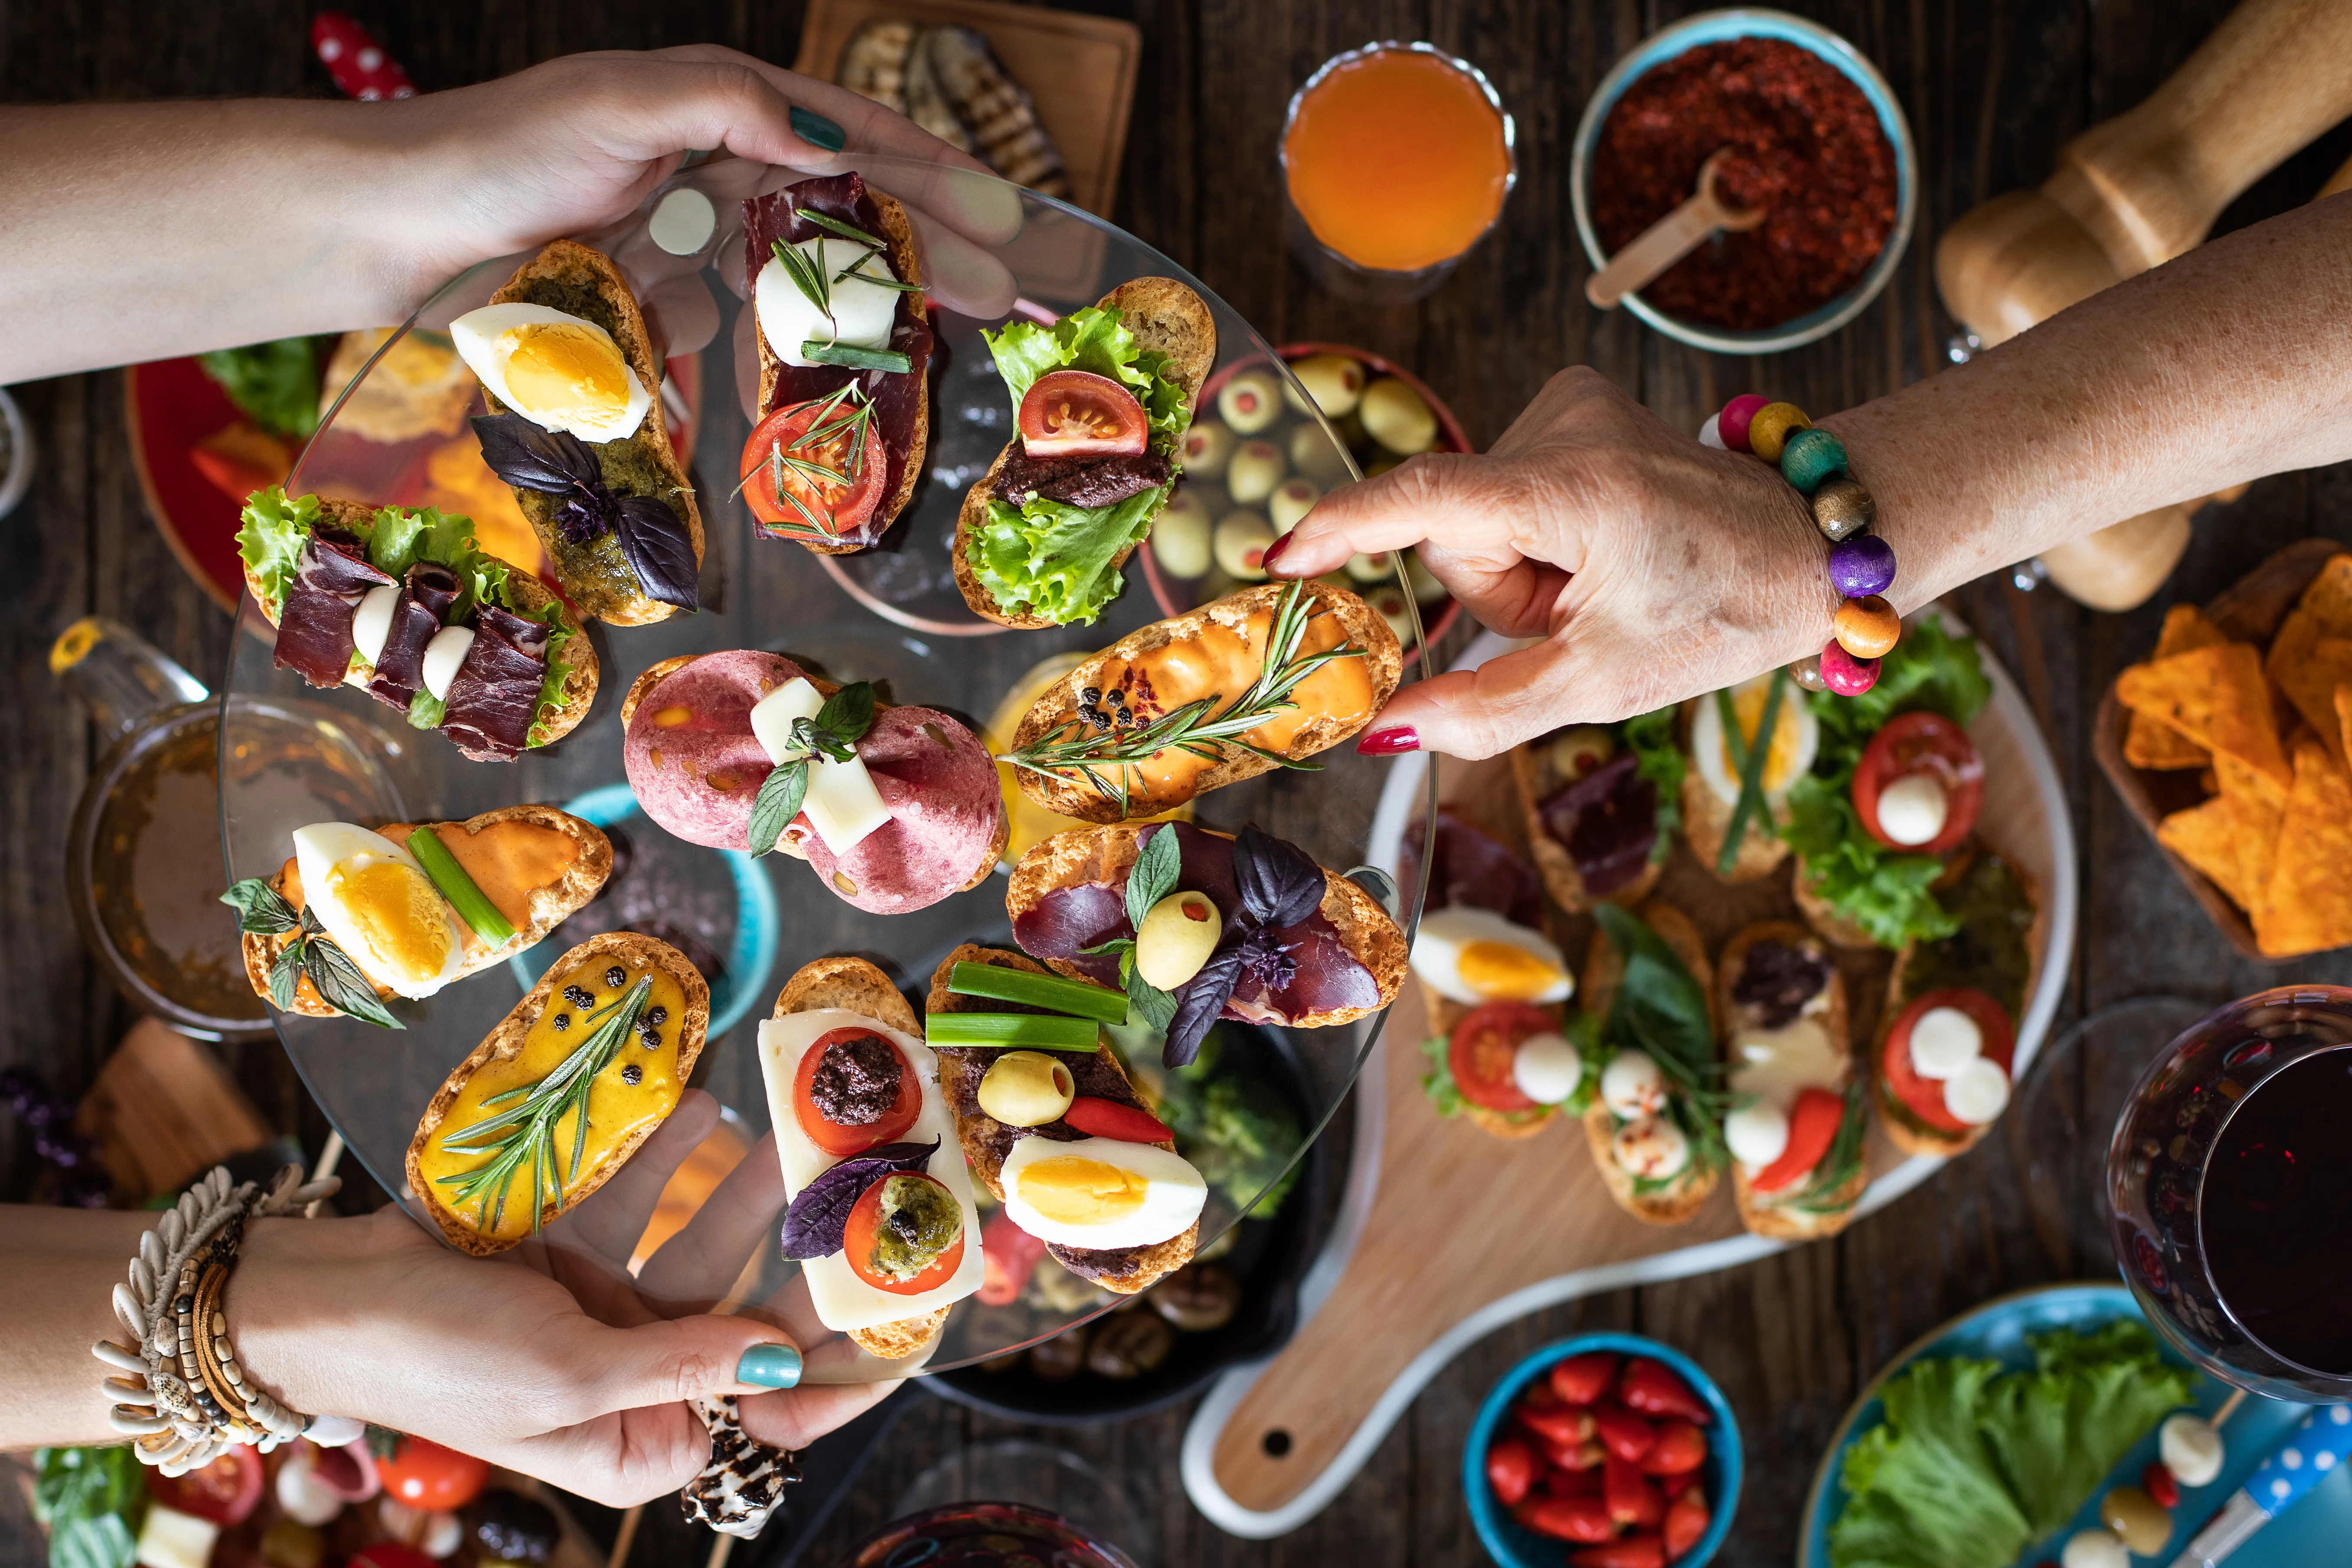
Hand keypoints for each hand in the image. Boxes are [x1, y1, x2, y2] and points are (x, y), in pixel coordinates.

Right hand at [230, 1091, 894, 1506]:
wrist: (321, 1298)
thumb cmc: (437, 1357)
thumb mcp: (567, 1373)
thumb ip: (679, 1362)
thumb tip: (780, 1364)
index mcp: (637, 1438)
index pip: (759, 1410)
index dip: (826, 1369)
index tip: (889, 1313)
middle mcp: (631, 1377)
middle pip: (739, 1313)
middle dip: (792, 1249)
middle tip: (851, 1187)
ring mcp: (601, 1310)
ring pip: (695, 1244)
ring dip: (734, 1183)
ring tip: (780, 1122)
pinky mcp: (570, 1252)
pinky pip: (636, 1200)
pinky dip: (663, 1156)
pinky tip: (700, 1105)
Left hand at [365, 46, 999, 313]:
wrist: (398, 230)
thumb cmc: (497, 150)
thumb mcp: (621, 99)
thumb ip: (729, 102)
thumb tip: (830, 137)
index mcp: (717, 102)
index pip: (850, 134)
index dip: (930, 169)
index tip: (999, 210)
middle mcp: (712, 165)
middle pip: (845, 208)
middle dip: (926, 247)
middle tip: (997, 295)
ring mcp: (687, 238)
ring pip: (802, 273)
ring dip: (867, 307)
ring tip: (931, 339)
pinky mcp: (657, 300)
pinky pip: (733, 327)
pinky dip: (768, 347)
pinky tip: (806, 371)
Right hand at [1270, 368, 1830, 759]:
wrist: (1807, 546)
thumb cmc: (1720, 612)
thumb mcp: (1605, 685)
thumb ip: (1486, 712)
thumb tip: (1385, 733)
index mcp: (1578, 491)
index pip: (1423, 500)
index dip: (1341, 528)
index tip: (1280, 557)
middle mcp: (1568, 425)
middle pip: (1450, 533)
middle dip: (1494, 590)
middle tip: (1576, 614)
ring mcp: (1571, 404)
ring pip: (1473, 515)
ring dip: (1519, 566)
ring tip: (1597, 579)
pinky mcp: (1573, 402)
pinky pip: (1500, 488)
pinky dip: (1535, 533)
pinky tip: (1597, 545)